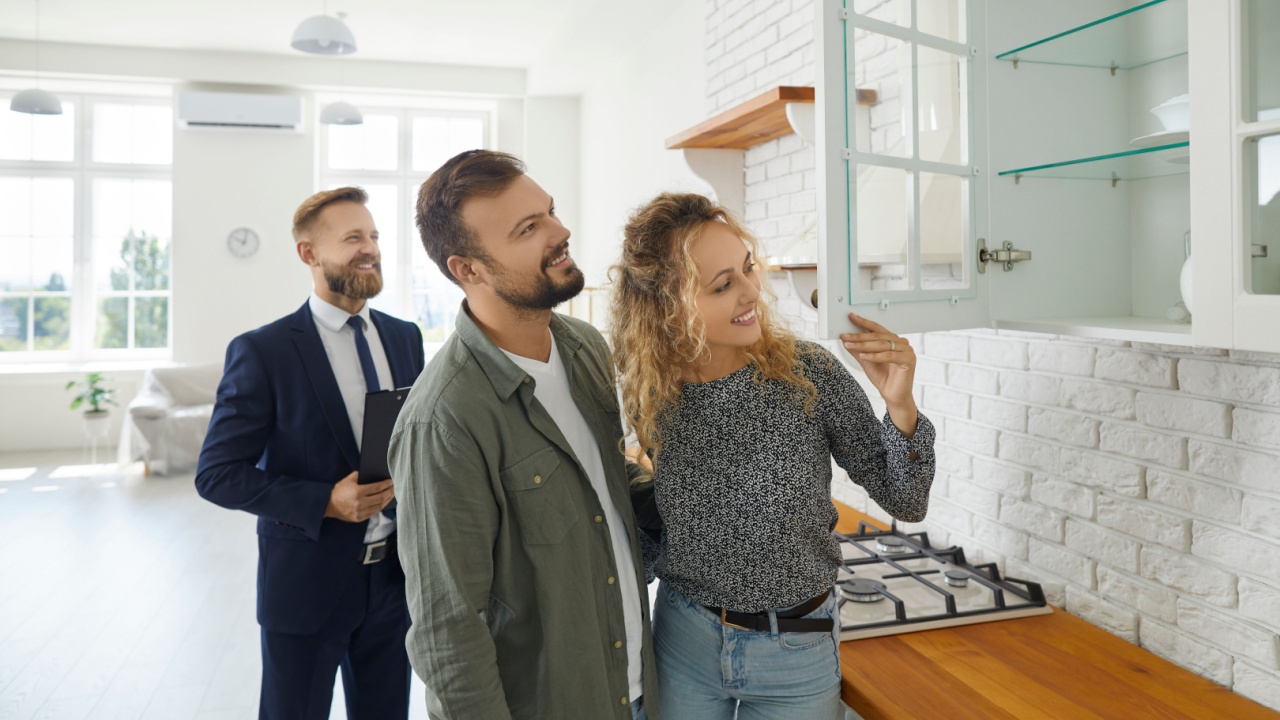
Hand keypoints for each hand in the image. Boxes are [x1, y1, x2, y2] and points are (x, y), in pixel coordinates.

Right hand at [325, 471, 394, 522]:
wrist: (328, 505)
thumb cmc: (339, 490)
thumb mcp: (349, 479)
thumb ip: (361, 475)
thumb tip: (375, 474)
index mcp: (358, 492)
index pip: (377, 487)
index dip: (386, 484)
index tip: (391, 481)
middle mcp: (360, 503)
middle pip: (381, 497)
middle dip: (390, 492)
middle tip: (394, 487)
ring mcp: (360, 512)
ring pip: (379, 506)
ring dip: (387, 500)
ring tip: (391, 494)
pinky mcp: (359, 518)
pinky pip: (374, 512)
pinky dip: (380, 507)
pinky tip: (383, 502)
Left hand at [840, 313, 918, 435]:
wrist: (893, 396)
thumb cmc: (883, 378)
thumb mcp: (866, 361)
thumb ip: (858, 349)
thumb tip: (846, 339)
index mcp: (894, 340)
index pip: (877, 329)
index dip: (864, 323)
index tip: (851, 317)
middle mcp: (902, 343)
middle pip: (878, 336)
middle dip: (859, 336)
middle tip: (845, 336)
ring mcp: (907, 350)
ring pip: (882, 344)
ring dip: (864, 345)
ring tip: (850, 345)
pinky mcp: (909, 360)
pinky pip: (889, 355)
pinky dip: (875, 356)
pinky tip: (864, 356)